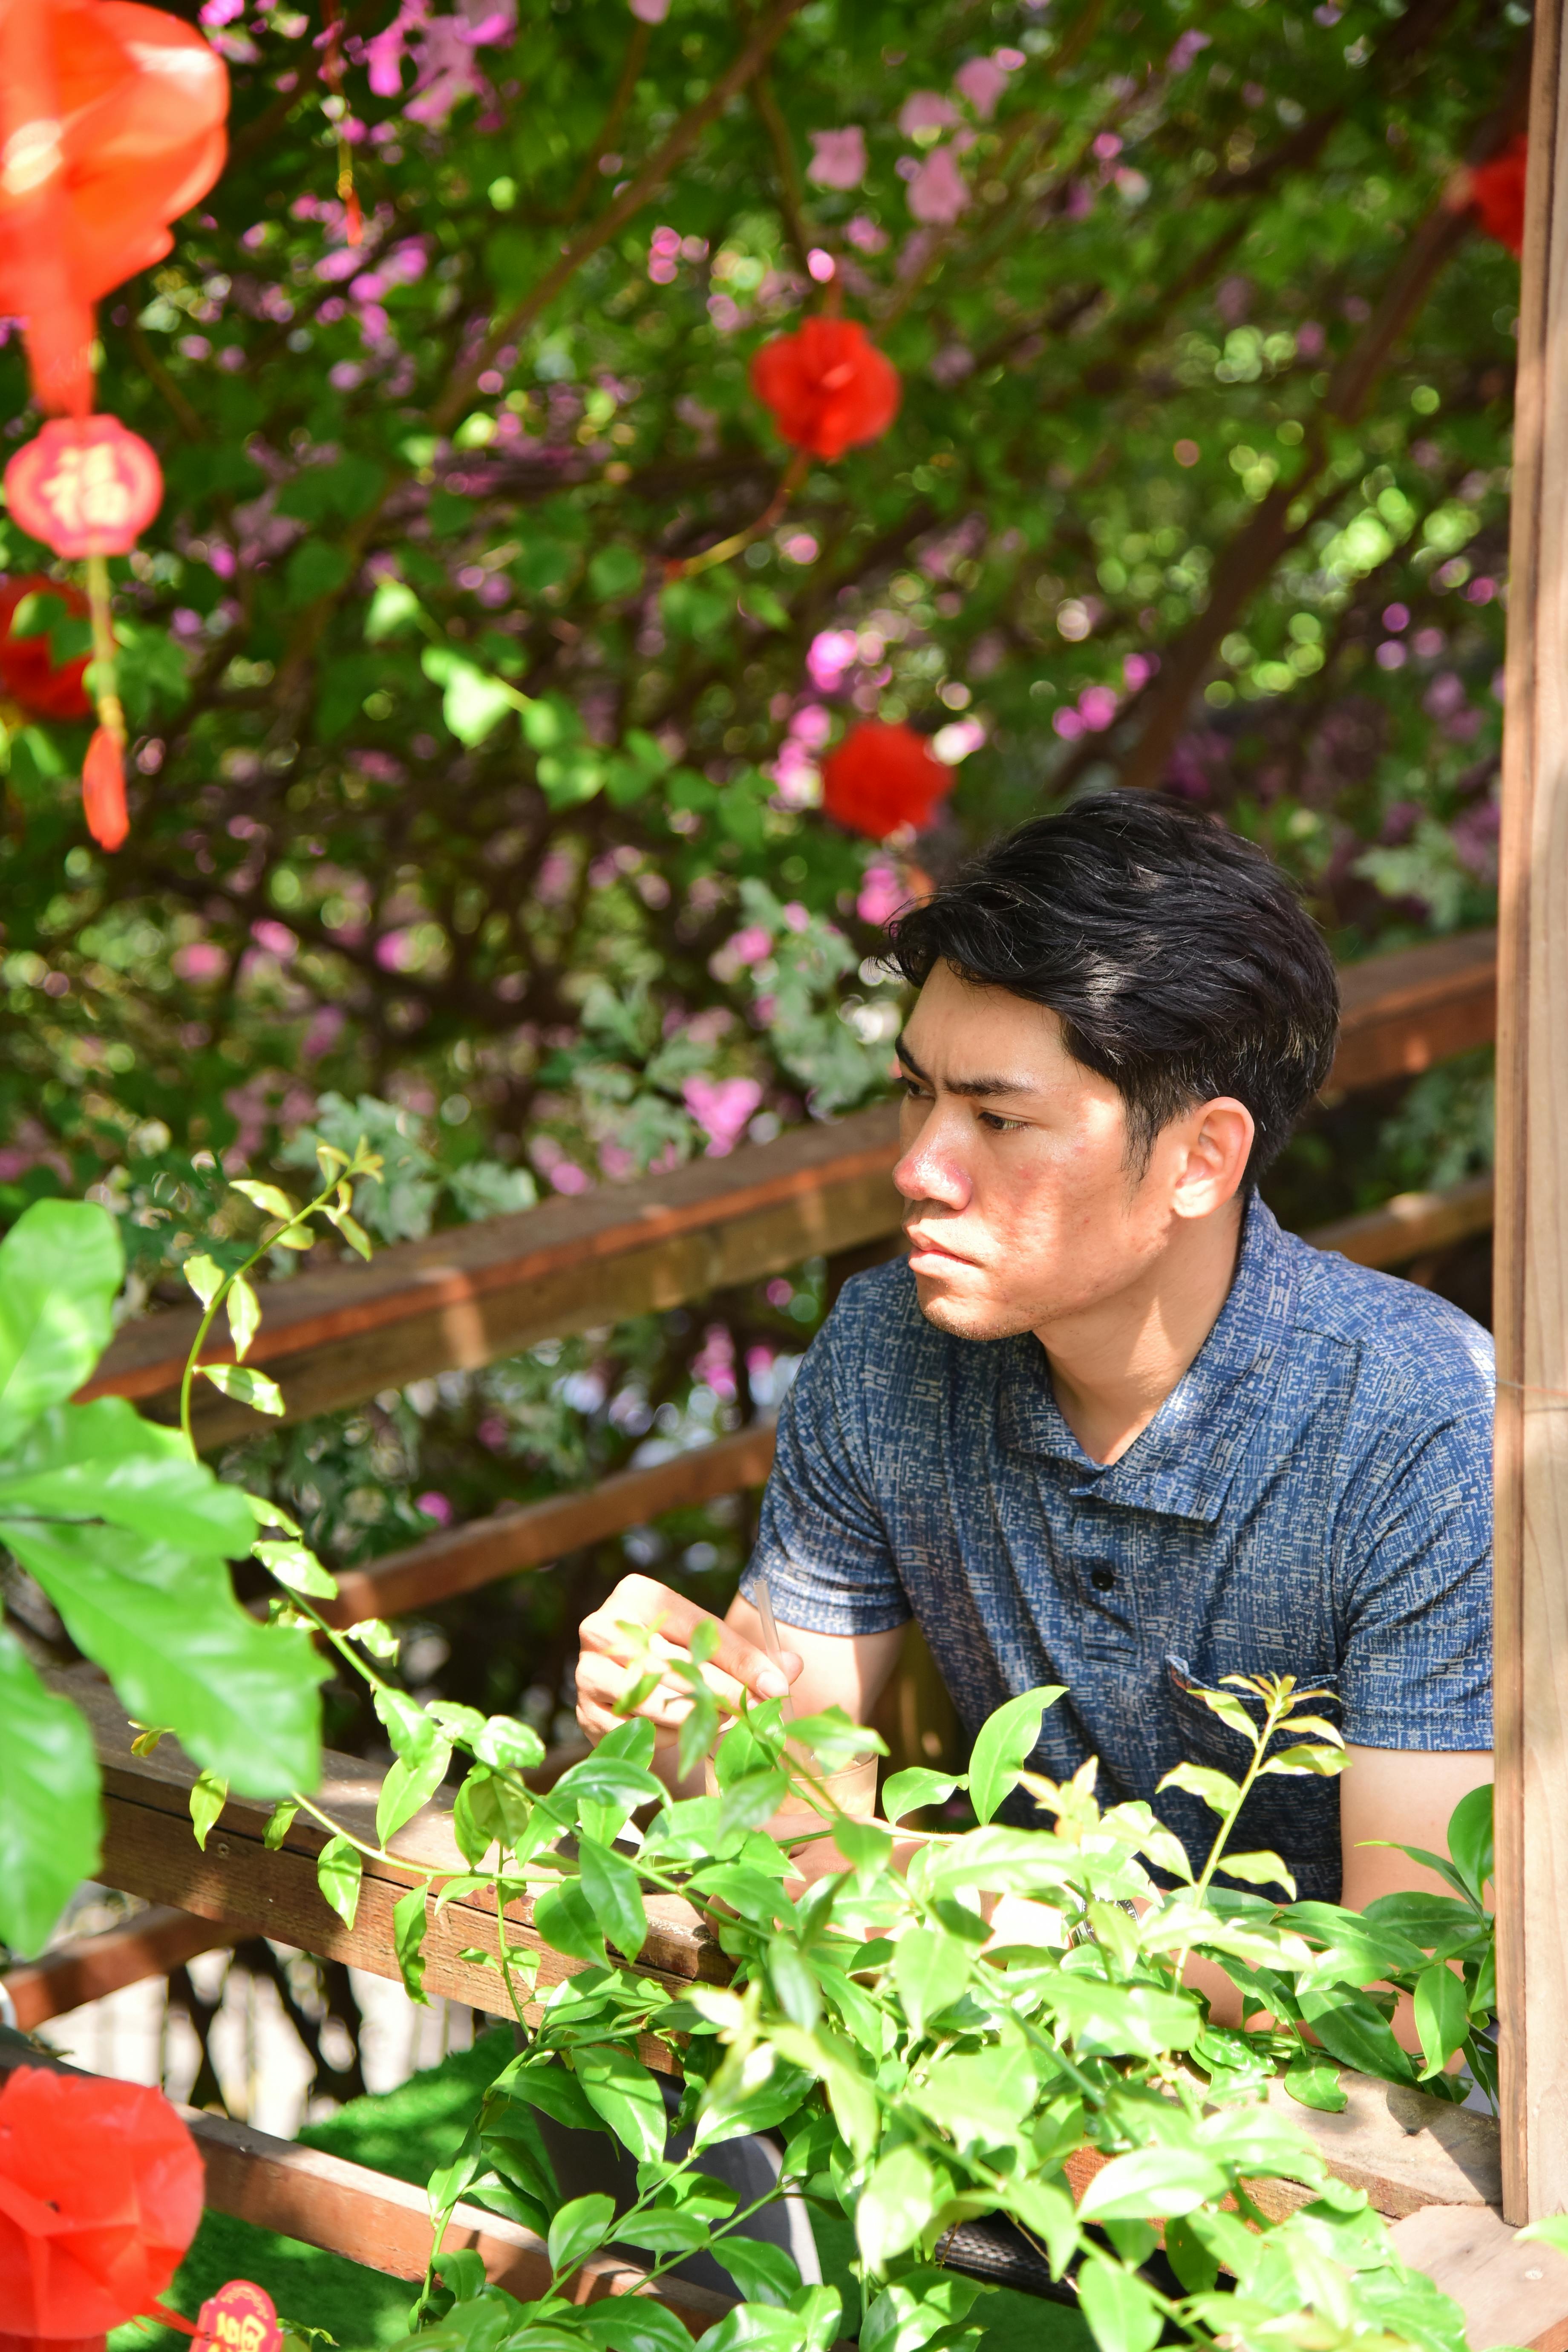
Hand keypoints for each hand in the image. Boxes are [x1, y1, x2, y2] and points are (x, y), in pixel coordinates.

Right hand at [574, 1574, 801, 1756]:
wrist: (631, 1688)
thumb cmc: (681, 1658)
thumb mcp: (714, 1648)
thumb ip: (753, 1655)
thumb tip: (792, 1668)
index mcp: (638, 1595)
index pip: (698, 1628)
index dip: (742, 1659)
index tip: (777, 1687)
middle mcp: (603, 1627)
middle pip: (676, 1665)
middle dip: (724, 1693)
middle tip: (758, 1712)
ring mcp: (587, 1671)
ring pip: (655, 1700)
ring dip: (696, 1717)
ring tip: (724, 1721)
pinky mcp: (585, 1711)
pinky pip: (638, 1730)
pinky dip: (668, 1736)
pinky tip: (684, 1733)